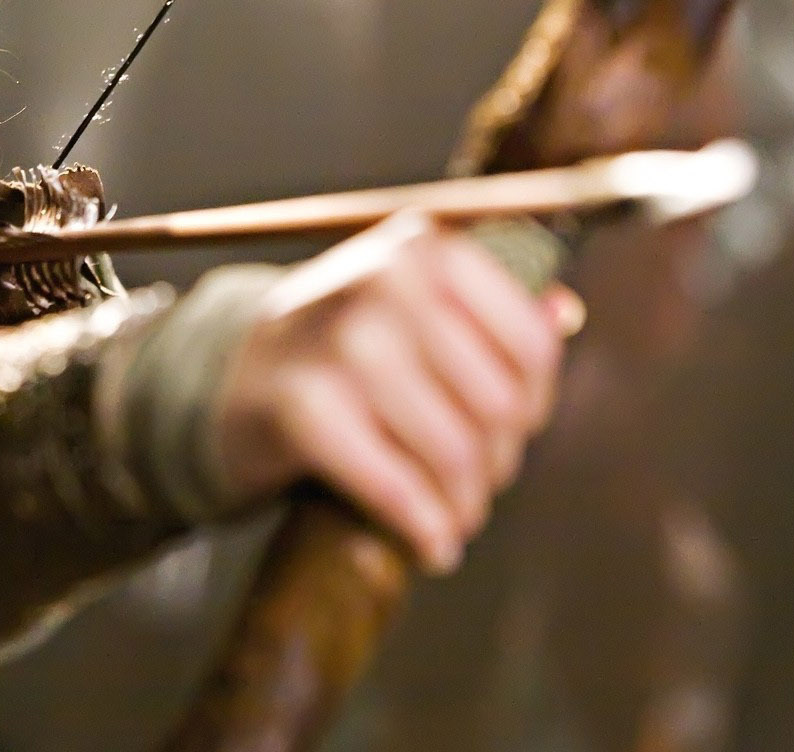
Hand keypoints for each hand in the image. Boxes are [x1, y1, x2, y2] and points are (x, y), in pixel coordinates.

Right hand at [214, 210, 580, 573]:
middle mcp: (387, 281)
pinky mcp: (304, 407)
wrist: (229, 375)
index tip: (511, 433)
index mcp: (425, 248)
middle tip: (476, 486)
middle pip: (498, 407)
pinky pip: (396, 487)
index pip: (531, 346)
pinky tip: (430, 545)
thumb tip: (565, 312)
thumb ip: (488, 306)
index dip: (534, 405)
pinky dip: (422, 529)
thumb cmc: (340, 344)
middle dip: (497, 464)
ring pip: (455, 453)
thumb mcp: (408, 302)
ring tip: (454, 518)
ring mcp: (343, 342)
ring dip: (463, 506)